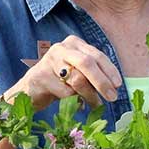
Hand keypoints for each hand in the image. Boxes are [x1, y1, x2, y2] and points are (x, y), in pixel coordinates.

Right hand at [4, 35, 121, 110]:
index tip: (118, 85)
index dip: (109, 70)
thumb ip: (93, 74)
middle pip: (87, 63)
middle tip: (112, 97)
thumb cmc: (60, 81)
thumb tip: (114, 86)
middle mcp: (61, 48)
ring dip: (89, 96)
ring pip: (77, 80)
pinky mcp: (40, 77)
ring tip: (95, 105)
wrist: (30, 91)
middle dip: (102, 81)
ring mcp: (49, 61)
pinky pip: (65, 92)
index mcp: (74, 43)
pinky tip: (73, 103)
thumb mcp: (78, 73)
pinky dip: (73, 101)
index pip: (96, 55)